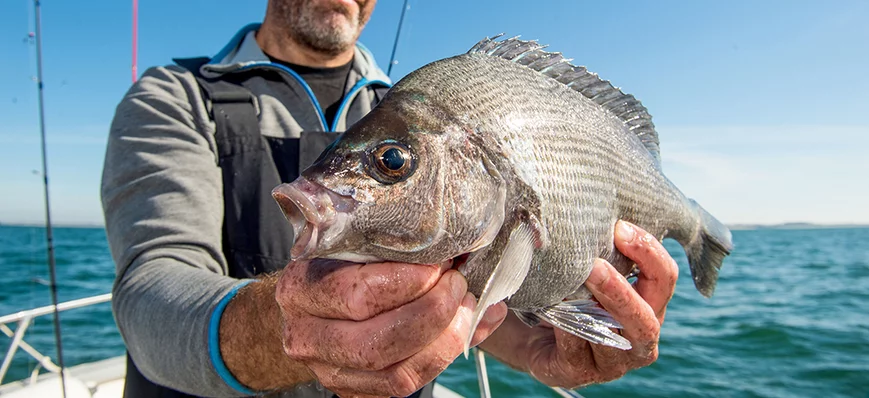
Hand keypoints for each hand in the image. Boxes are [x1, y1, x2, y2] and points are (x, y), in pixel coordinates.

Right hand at [275, 258, 507, 396]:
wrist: (305, 307)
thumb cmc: (333, 265)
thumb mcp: (344, 243)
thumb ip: (388, 244)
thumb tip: (452, 245)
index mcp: (300, 290)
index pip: (359, 294)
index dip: (410, 280)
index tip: (440, 261)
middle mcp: (306, 337)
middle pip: (378, 342)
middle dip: (432, 312)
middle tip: (457, 285)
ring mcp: (329, 371)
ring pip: (396, 374)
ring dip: (443, 341)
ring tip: (465, 308)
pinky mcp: (352, 391)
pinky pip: (404, 385)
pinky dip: (442, 358)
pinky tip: (462, 330)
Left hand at [478, 220, 678, 387]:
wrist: (529, 329)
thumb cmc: (568, 287)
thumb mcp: (588, 262)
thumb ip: (600, 242)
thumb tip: (591, 190)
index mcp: (649, 303)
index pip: (664, 278)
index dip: (648, 253)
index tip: (620, 226)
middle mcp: (639, 335)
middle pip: (648, 315)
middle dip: (623, 287)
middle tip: (595, 262)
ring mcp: (613, 360)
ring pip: (617, 337)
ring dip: (598, 307)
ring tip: (579, 280)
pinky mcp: (580, 372)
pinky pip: (577, 351)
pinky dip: (566, 329)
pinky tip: (551, 310)